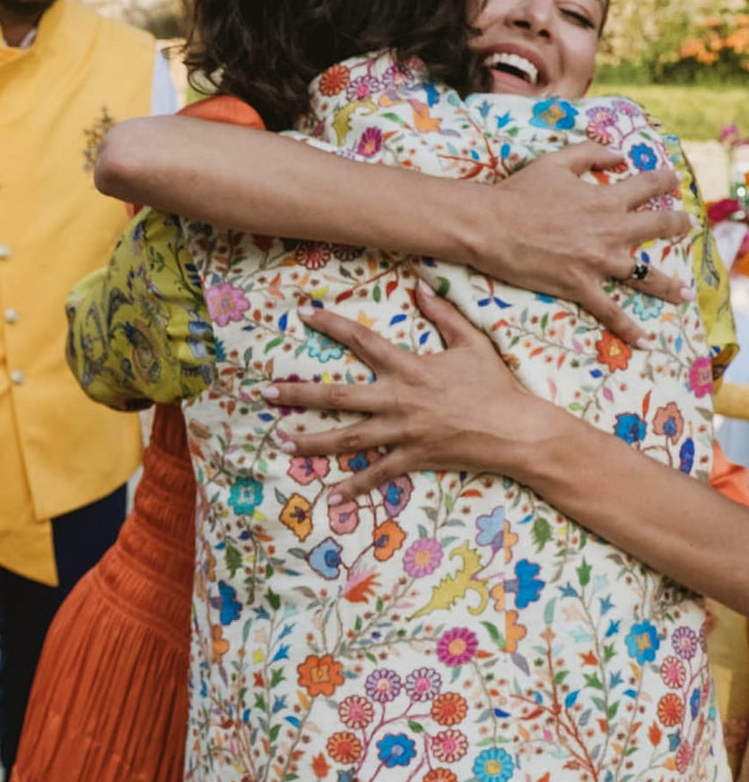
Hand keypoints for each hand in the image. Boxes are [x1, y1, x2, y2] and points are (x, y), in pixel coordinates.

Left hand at [261, 286, 549, 498]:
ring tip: (283, 443)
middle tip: (265, 393)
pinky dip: (355, 486)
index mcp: (409, 367)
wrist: (517, 430)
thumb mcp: (471, 343)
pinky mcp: (413, 457)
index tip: (302, 314)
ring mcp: (403, 431)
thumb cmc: (494, 385)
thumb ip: (444, 314)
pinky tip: (331, 495)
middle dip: (299, 395)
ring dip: (313, 442)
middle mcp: (399, 399)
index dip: (330, 324)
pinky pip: (378, 474)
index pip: (361, 340)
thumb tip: (421, 285)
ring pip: (349, 438)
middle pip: (339, 396)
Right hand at [477, 142, 692, 343]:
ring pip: (647, 275)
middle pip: (659, 226)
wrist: (489, 226)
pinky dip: (629, 328)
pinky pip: (611, 311)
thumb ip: (591, 153)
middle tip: (685, 226)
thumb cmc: (517, 193)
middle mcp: (612, 230)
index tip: (674, 180)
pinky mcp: (580, 286)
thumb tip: (619, 153)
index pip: (649, 185)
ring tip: (685, 292)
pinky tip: (647, 340)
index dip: (665, 180)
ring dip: (670, 285)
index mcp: (606, 199)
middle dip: (677, 225)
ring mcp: (599, 261)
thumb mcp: (555, 162)